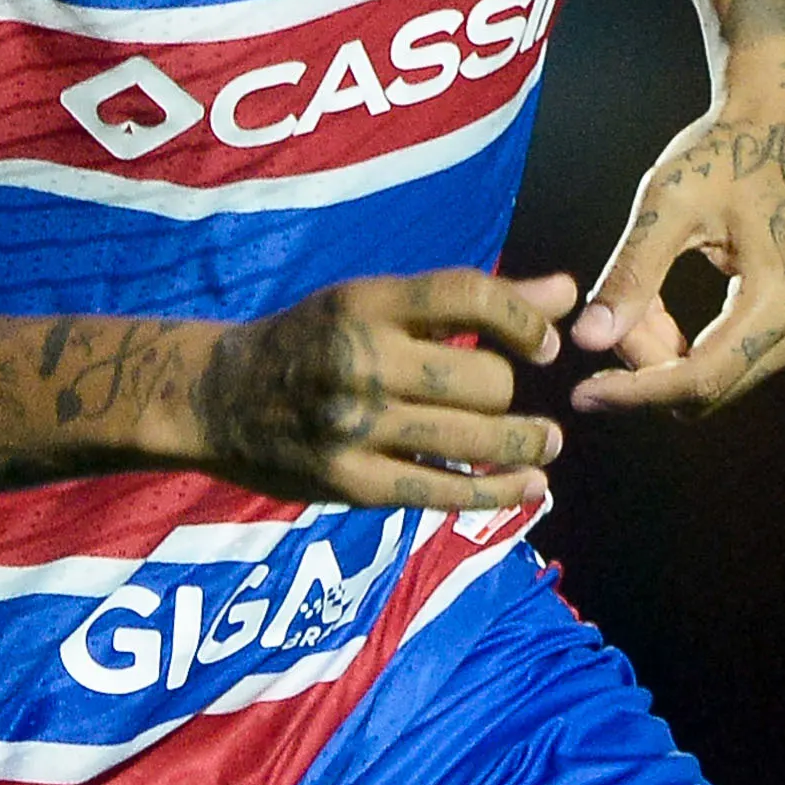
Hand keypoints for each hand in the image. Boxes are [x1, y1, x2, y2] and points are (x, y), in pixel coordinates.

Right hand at [182, 270, 571, 510]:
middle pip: (485, 380)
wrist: (217, 397)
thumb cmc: (308, 341)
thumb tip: (567, 292)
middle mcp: (360, 360)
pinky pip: (444, 492)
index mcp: (363, 304)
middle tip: (505, 398)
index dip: (525, 320)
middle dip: (508, 391)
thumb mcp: (371, 304)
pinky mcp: (352, 483)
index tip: (546, 344)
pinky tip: (528, 486)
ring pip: (475, 439)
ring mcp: (355, 426)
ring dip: (525, 443)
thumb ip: (468, 301)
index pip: (467, 296)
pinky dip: (498, 492)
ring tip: (543, 443)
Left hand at [571, 65, 784, 413]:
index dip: (635, 393)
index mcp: (779, 298)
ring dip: (661, 352)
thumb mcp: (667, 203)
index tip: (581, 393)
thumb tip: (587, 339)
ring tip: (631, 297)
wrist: (782, 124)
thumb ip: (630, 274)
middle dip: (645, 363)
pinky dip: (680, 343)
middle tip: (604, 312)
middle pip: (706, 386)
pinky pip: (726, 358)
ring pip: (713, 377)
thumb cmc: (725, 153)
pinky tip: (652, 304)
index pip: (699, 378)